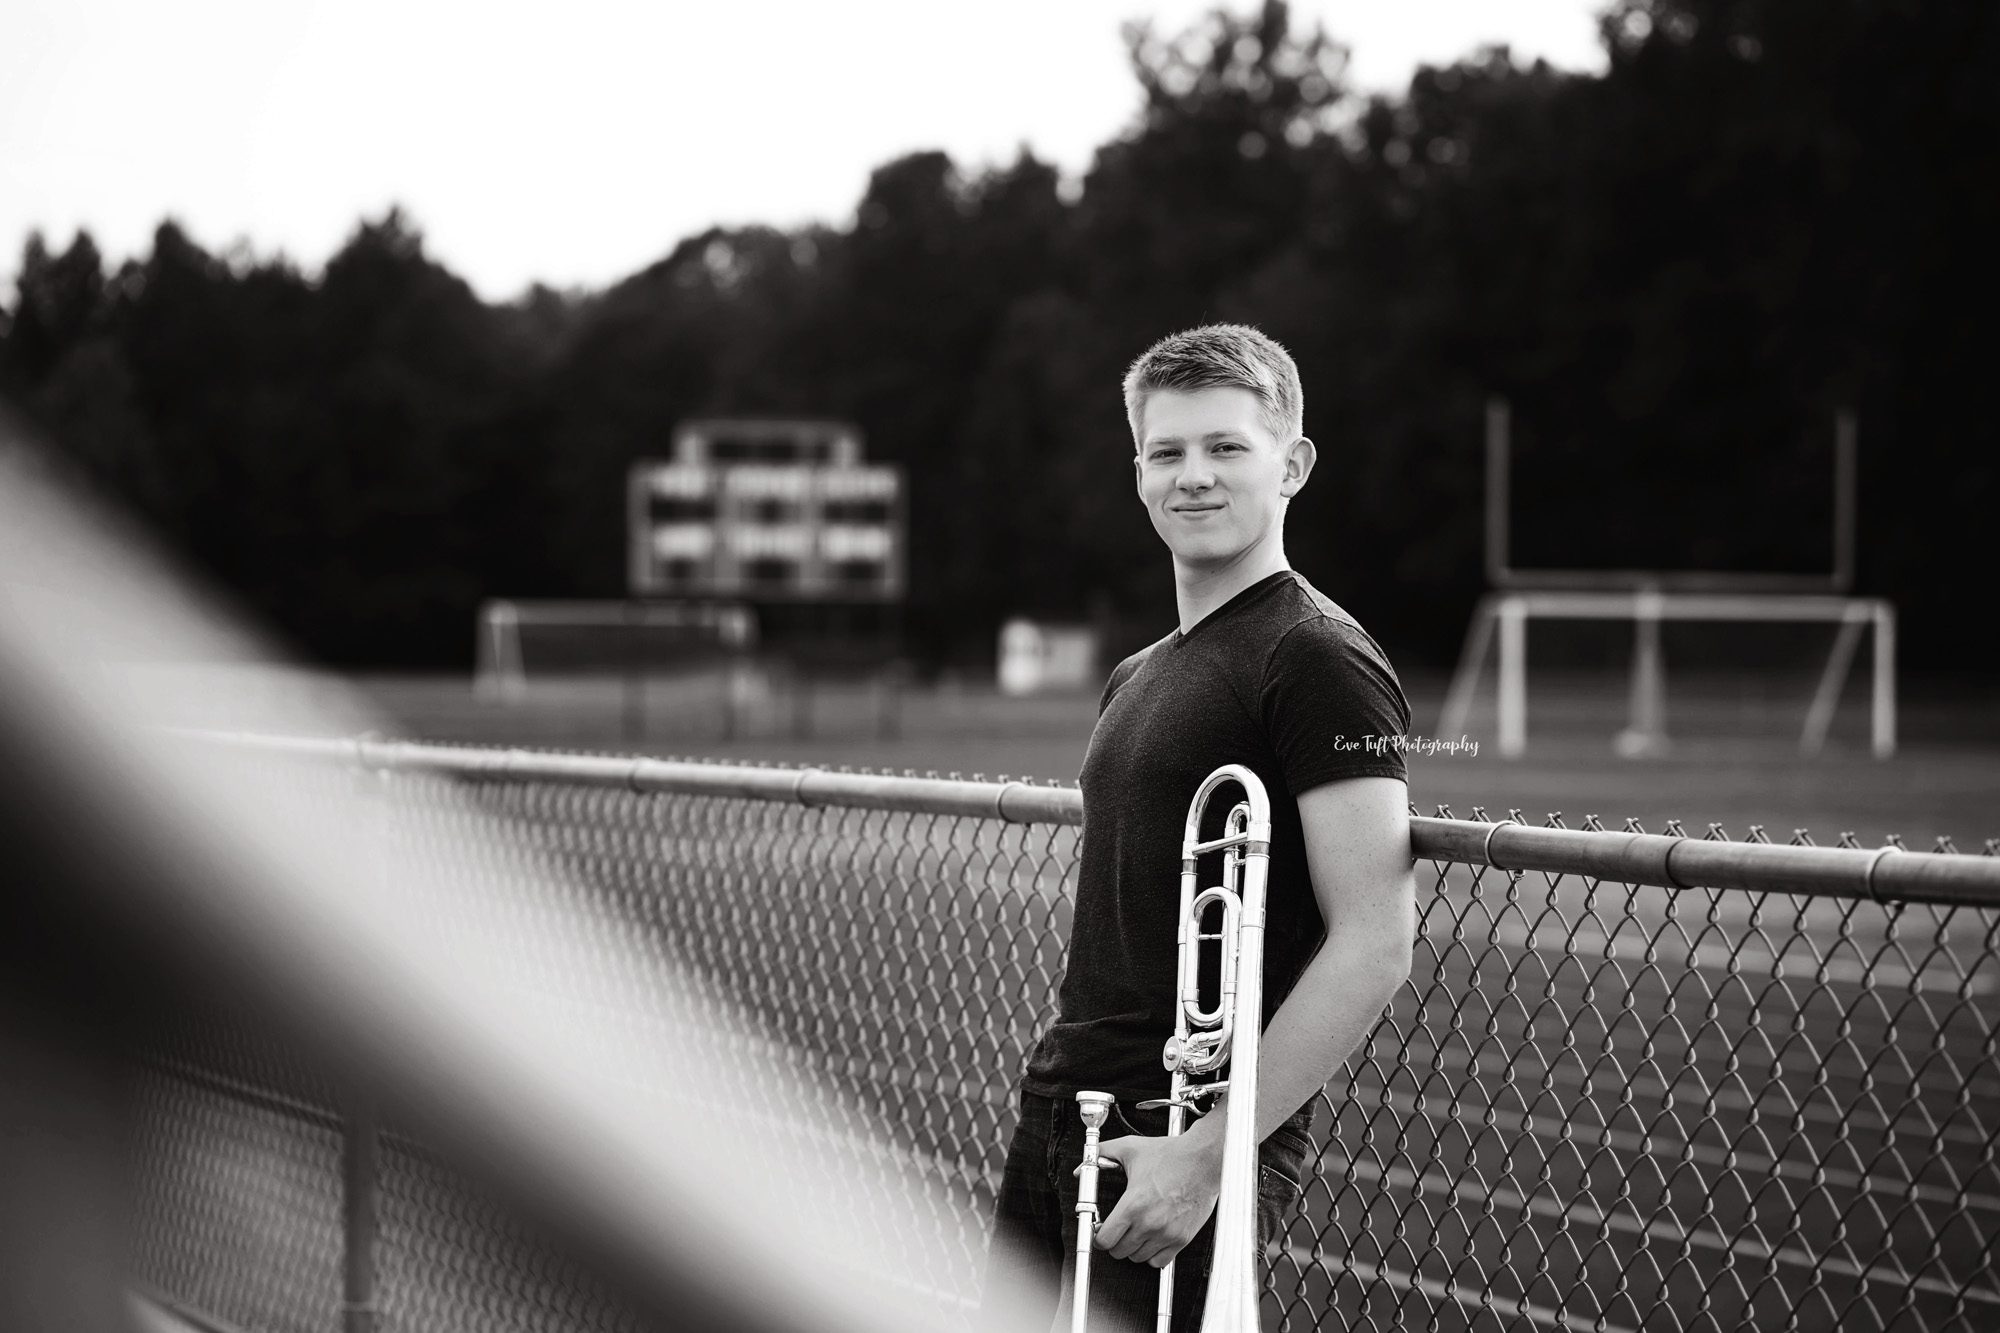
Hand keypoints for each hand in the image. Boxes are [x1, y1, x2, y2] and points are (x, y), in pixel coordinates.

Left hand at [1091, 1129, 1223, 1267]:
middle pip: (1119, 1252)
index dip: (1099, 1236)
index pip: (1105, 1240)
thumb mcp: (1130, 1149)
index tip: (1101, 1230)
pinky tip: (1152, 1239)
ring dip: (1133, 1248)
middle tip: (1118, 1229)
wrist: (1204, 1160)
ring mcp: (1167, 1233)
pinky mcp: (1182, 1239)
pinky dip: (1152, 1254)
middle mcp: (1149, 1223)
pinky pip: (1159, 1262)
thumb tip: (1081, 1168)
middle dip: (1115, 1241)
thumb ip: (1101, 1156)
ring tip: (1136, 1231)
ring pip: (1138, 1258)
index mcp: (1133, 1204)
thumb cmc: (1172, 1154)